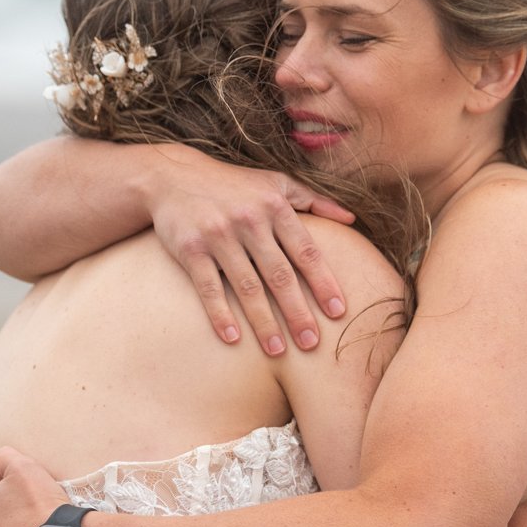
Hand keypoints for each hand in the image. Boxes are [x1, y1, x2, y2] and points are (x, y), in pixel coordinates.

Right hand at [148, 145, 354, 354]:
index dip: (323, 282)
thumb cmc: (233, 185)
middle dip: (297, 311)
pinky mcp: (190, 249)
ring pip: (246, 286)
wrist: (173, 175)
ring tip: (278, 351)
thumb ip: (314, 200)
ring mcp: (218, 235)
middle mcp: (249, 220)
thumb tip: (353, 220)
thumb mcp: (275, 184)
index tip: (338, 312)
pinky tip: (233, 339)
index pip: (305, 251)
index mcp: (274, 207)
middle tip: (312, 343)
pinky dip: (220, 314)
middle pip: (279, 274)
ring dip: (263, 321)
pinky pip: (208, 287)